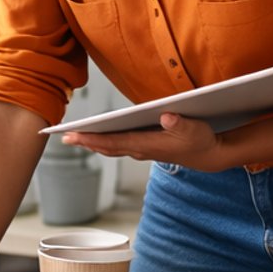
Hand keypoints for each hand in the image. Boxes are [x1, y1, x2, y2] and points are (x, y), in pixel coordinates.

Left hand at [58, 113, 226, 171]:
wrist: (210, 155)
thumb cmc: (202, 140)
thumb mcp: (196, 130)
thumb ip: (181, 124)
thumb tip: (167, 116)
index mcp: (147, 145)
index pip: (113, 142)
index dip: (92, 139)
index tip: (73, 136)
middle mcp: (140, 150)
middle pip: (106, 146)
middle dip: (84, 141)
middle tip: (62, 136)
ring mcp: (141, 150)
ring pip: (110, 147)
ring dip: (91, 142)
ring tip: (73, 135)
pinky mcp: (145, 147)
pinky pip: (118, 145)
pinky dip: (104, 140)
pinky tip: (95, 134)